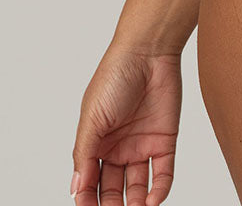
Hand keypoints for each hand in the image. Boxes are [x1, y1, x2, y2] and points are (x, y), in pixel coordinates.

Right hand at [71, 41, 181, 205]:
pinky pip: (163, 173)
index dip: (87, 200)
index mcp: (96, 144)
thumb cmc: (115, 76)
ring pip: (138, 187)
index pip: (89, 182)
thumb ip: (84, 154)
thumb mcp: (92, 117)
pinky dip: (159, 190)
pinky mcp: (165, 140)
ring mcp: (142, 145)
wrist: (148, 51)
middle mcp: (118, 148)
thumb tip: (77, 187)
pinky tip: (153, 202)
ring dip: (136, 204)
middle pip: (112, 189)